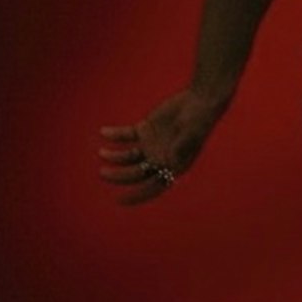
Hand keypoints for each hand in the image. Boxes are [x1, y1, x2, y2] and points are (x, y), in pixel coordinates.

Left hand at [97, 87, 228, 206]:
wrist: (200, 101)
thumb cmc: (199, 122)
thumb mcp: (191, 138)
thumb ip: (177, 148)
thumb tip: (166, 160)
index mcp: (172, 167)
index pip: (152, 188)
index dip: (136, 196)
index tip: (119, 200)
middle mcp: (160, 159)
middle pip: (135, 173)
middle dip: (119, 176)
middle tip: (103, 173)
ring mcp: (151, 145)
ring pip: (127, 156)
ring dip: (114, 156)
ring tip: (101, 153)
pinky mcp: (145, 130)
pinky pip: (125, 136)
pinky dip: (114, 135)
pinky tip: (104, 132)